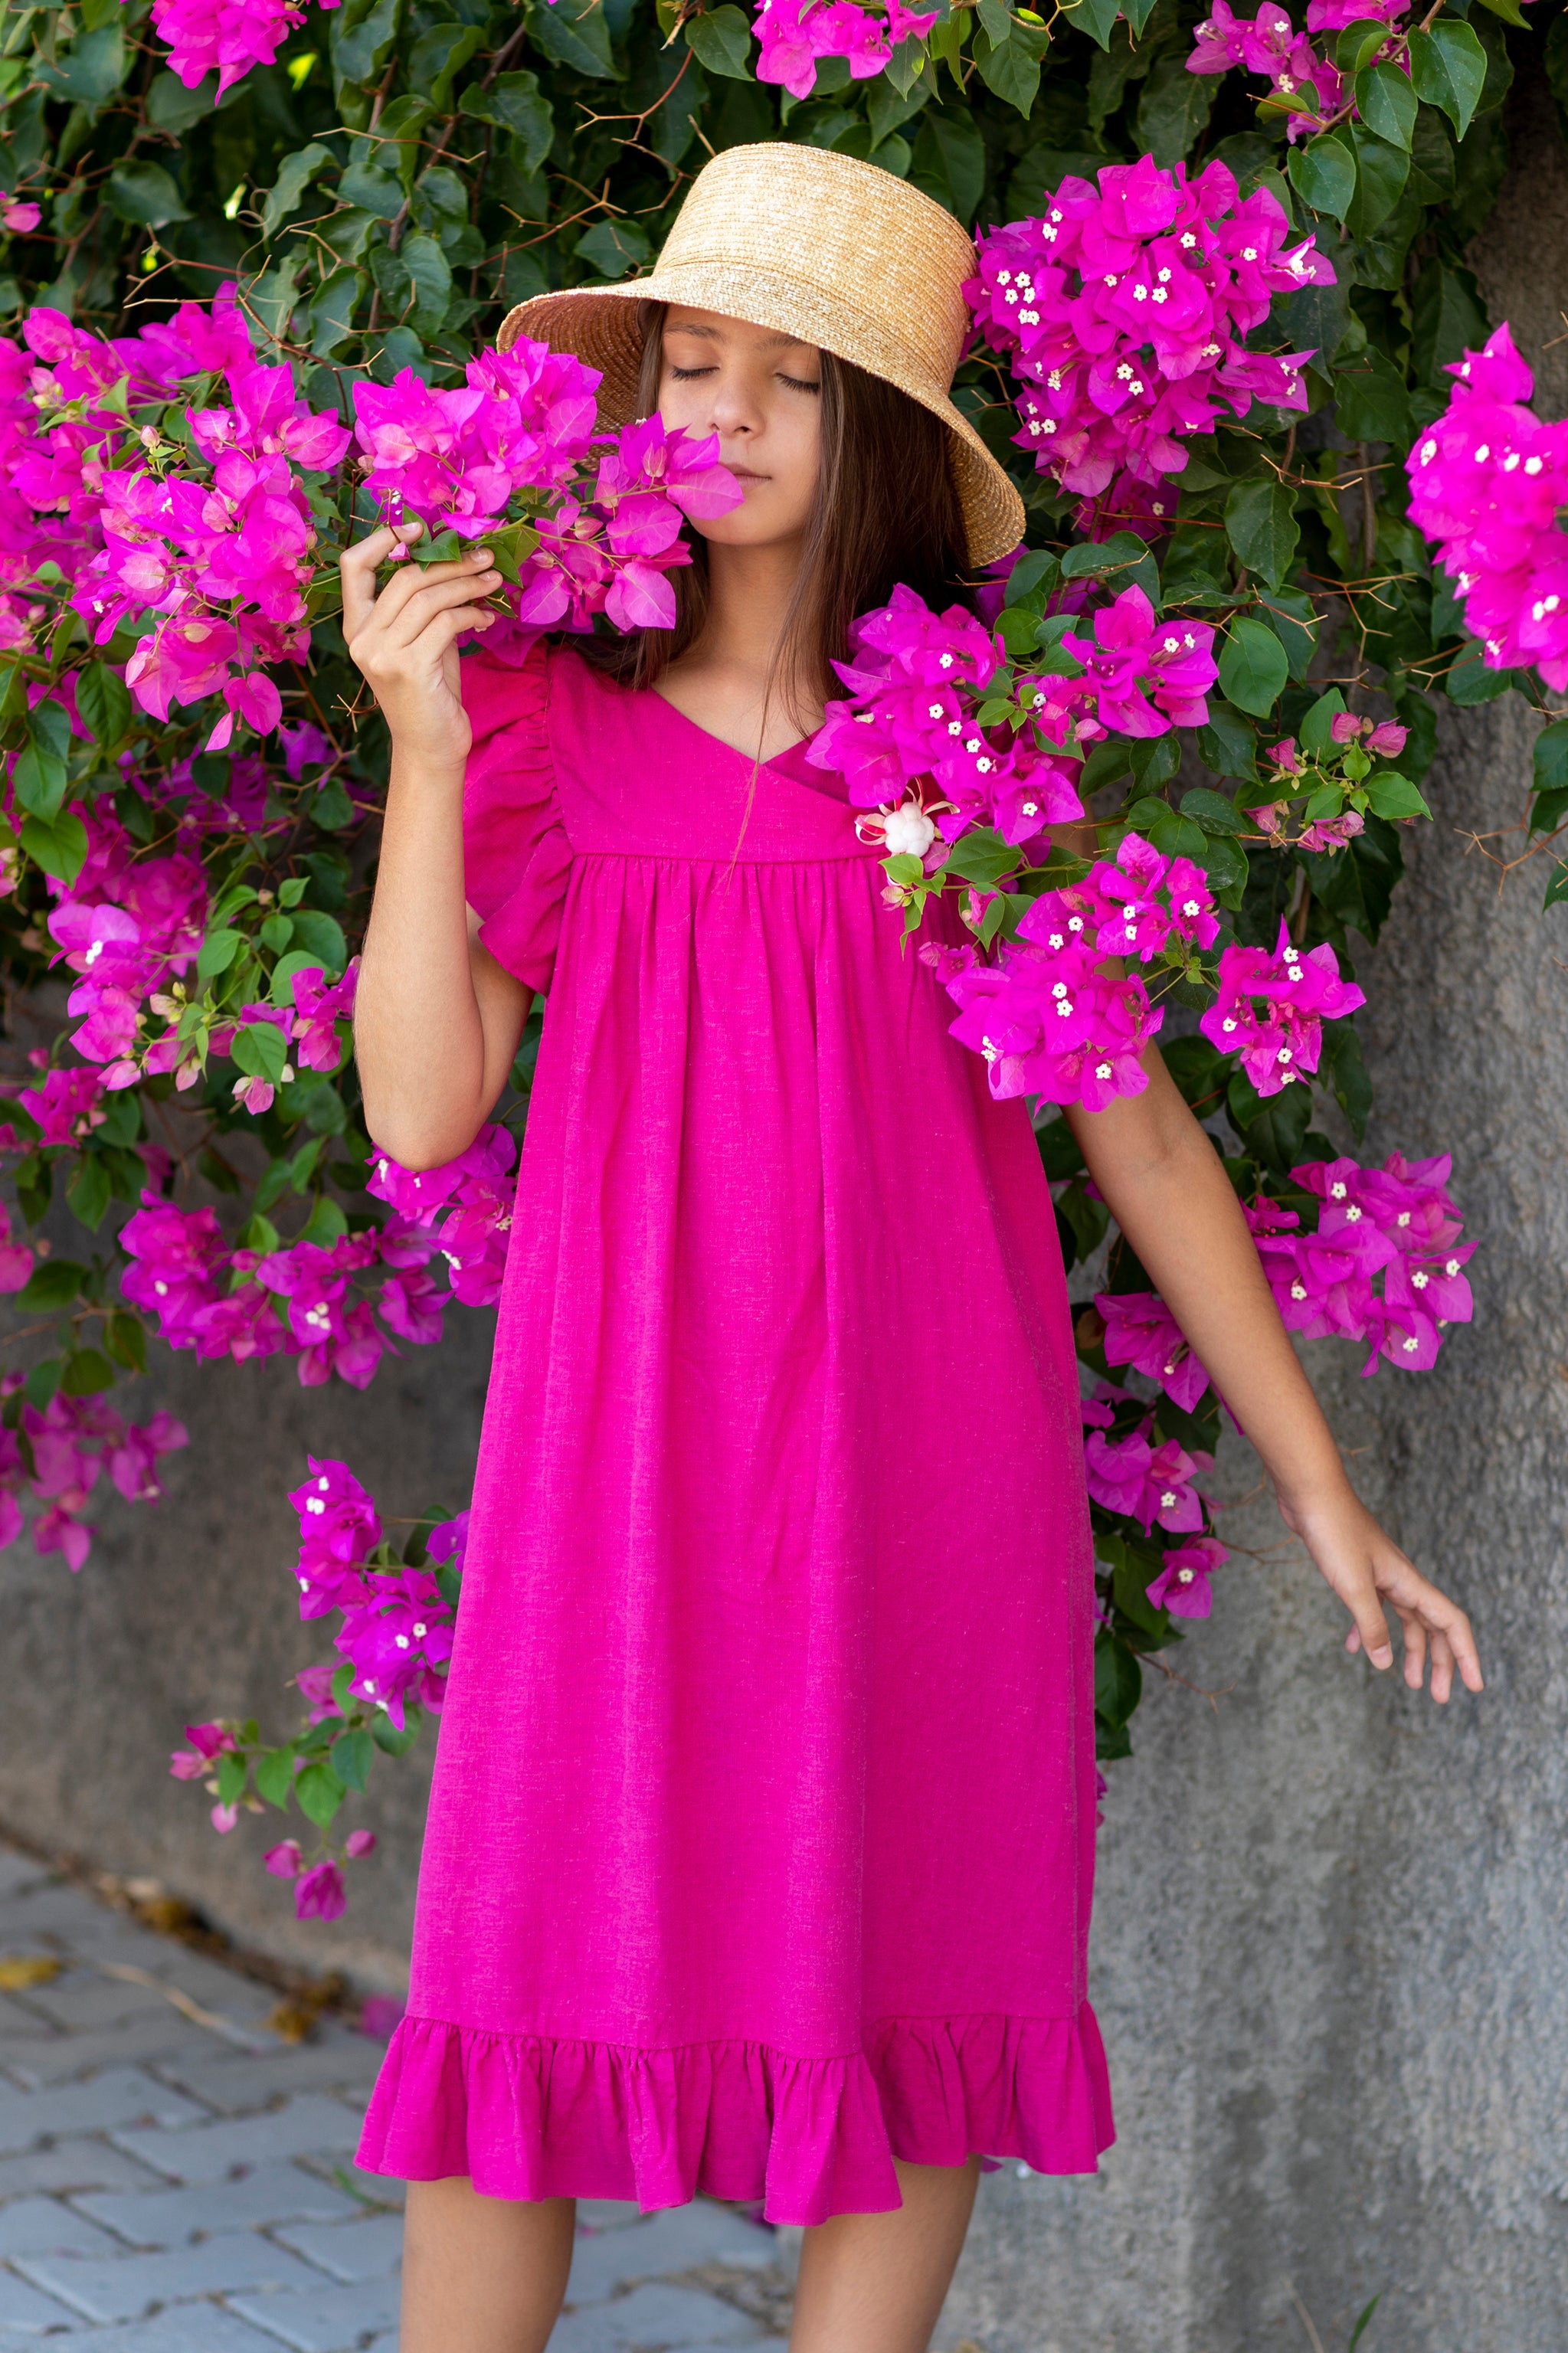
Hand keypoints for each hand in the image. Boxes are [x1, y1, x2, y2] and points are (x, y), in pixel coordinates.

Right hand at [340, 520, 501, 769]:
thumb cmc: (430, 693)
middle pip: (404, 577)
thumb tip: (457, 561)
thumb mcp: (422, 641)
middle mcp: (362, 639)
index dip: (383, 539)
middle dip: (449, 562)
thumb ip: (425, 607)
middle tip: (484, 558)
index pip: (353, 567)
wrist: (431, 747)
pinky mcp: (409, 668)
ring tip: (493, 581)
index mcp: (357, 627)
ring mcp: (382, 654)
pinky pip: (445, 622)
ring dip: (467, 584)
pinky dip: (471, 613)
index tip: (421, 529)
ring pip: (427, 597)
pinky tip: (485, 618)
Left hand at [1280, 1483, 1482, 1702]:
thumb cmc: (1334, 1532)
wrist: (1309, 1493)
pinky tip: (1352, 1647)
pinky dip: (1368, 1630)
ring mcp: (1379, 1575)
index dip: (1465, 1655)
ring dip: (1408, 1650)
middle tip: (1438, 1696)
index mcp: (1409, 1583)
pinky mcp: (1357, 1570)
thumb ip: (1371, 1626)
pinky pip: (1372, 1608)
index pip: (1451, 1623)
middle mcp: (1401, 1580)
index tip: (1473, 1686)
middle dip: (1439, 1662)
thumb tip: (1385, 1663)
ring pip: (1404, 1619)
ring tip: (1408, 1681)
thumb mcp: (1353, 1586)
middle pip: (1432, 1627)